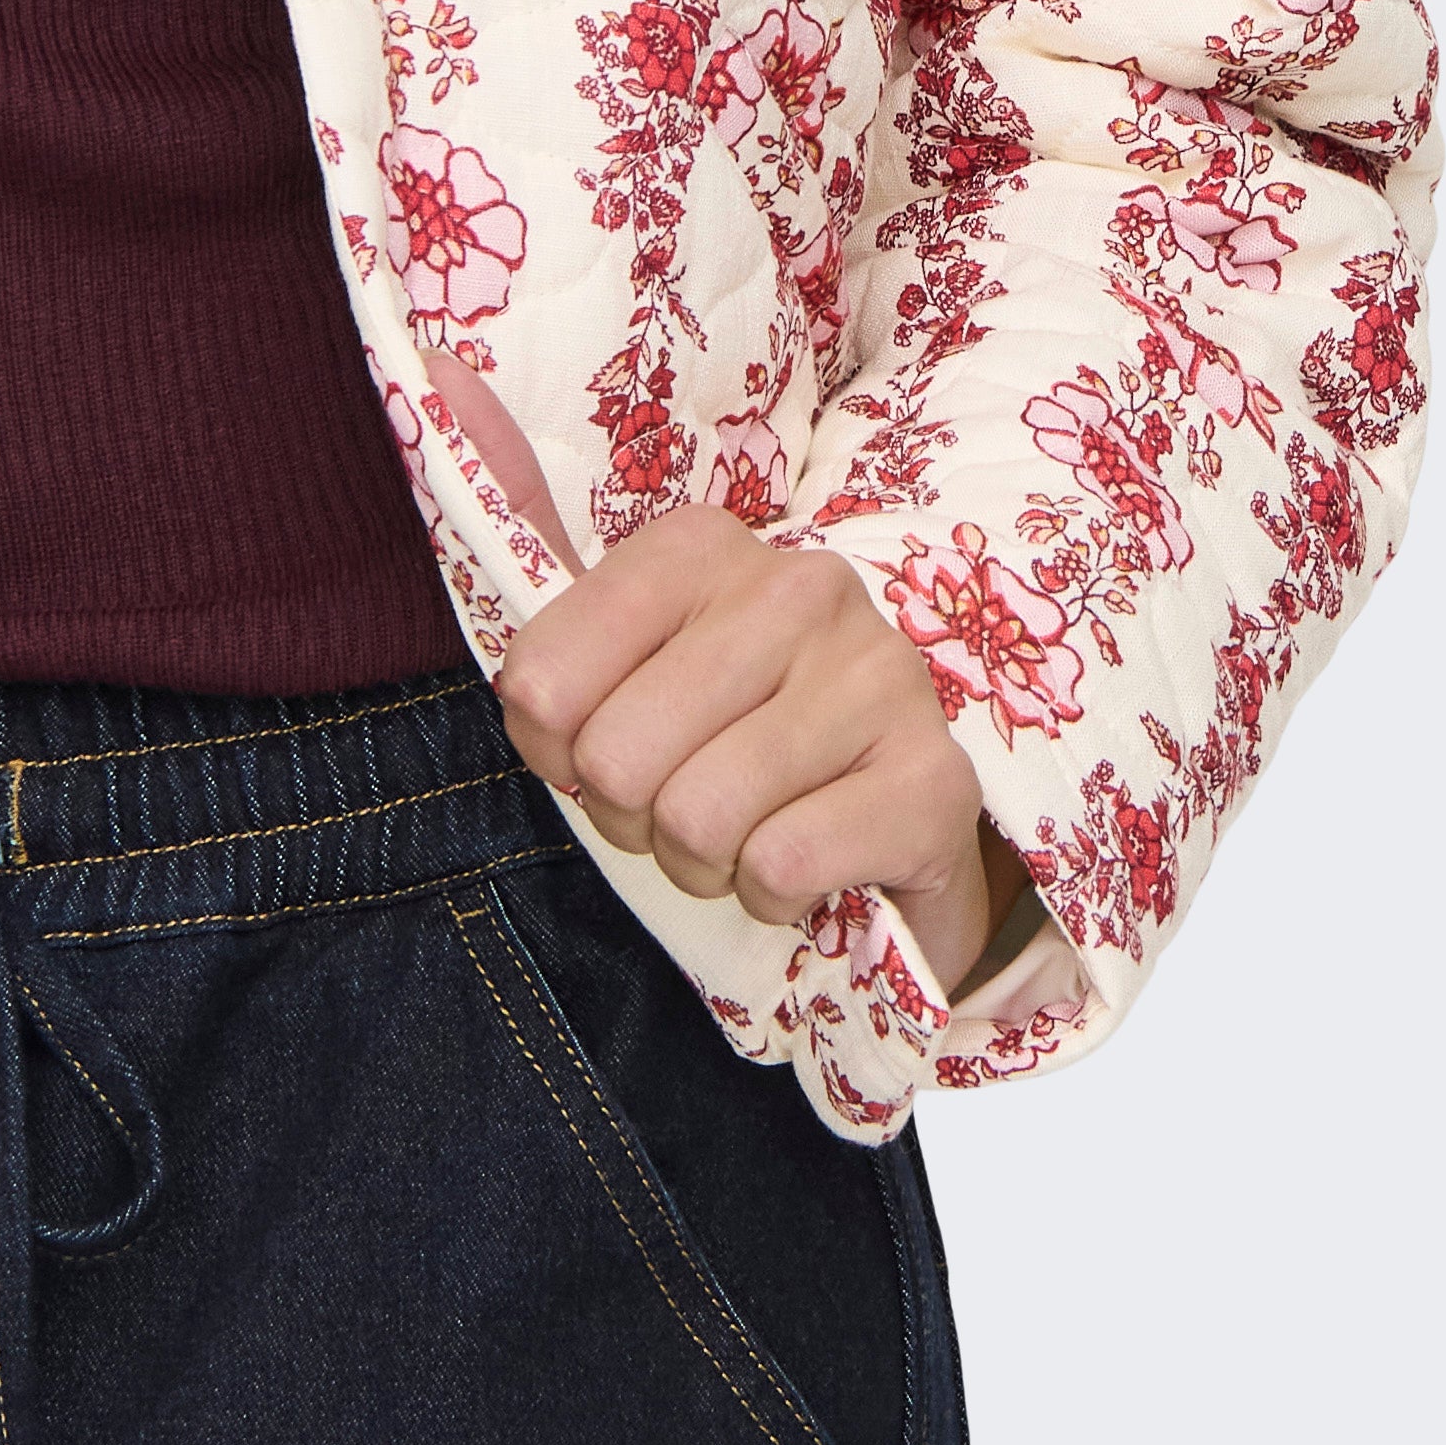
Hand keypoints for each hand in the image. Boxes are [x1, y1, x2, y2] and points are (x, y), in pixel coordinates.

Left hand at [499, 505, 1006, 996]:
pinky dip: (772, 896)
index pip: (545, 675)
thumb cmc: (740, 740)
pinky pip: (782, 864)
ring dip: (702, 863)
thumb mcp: (636, 672)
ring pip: (698, 817)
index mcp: (702, 548)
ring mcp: (877, 675)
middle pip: (617, 757)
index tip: (595, 756)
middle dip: (631, 819)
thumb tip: (511, 586)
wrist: (902, 819)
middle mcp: (798, 588)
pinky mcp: (934, 777)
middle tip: (678, 814)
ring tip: (741, 840)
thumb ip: (558, 650)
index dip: (553, 750)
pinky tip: (803, 867)